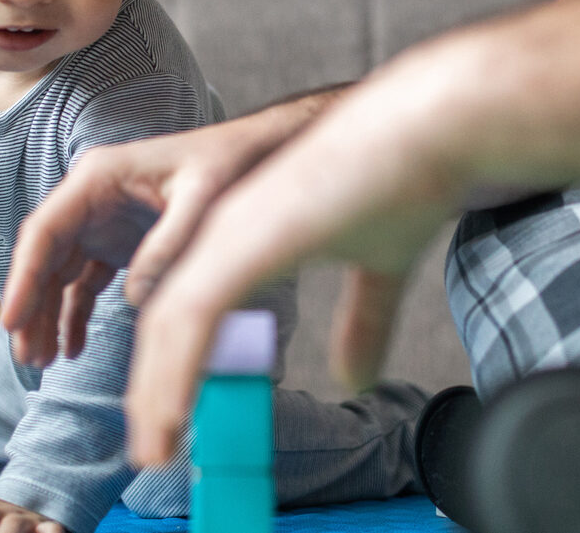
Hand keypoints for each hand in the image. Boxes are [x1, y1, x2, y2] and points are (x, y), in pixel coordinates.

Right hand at [3, 94, 336, 366]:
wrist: (257, 153)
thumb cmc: (229, 164)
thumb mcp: (204, 199)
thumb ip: (169, 245)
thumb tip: (135, 299)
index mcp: (99, 176)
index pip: (45, 230)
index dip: (23, 277)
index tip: (10, 320)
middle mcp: (91, 198)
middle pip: (45, 258)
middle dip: (31, 307)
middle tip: (25, 356)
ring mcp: (102, 222)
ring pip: (59, 274)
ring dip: (48, 316)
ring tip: (41, 363)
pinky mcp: (119, 243)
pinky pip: (85, 283)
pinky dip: (75, 315)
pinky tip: (72, 349)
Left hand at [123, 49, 479, 465]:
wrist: (429, 127)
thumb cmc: (409, 181)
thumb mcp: (381, 266)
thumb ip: (364, 321)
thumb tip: (356, 379)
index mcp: (248, 234)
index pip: (190, 309)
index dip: (172, 366)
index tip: (171, 420)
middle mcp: (226, 232)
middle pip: (163, 322)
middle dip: (150, 389)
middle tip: (151, 450)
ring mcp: (231, 233)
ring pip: (167, 327)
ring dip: (156, 394)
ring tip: (154, 451)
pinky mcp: (247, 240)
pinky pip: (192, 319)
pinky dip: (176, 373)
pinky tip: (170, 417)